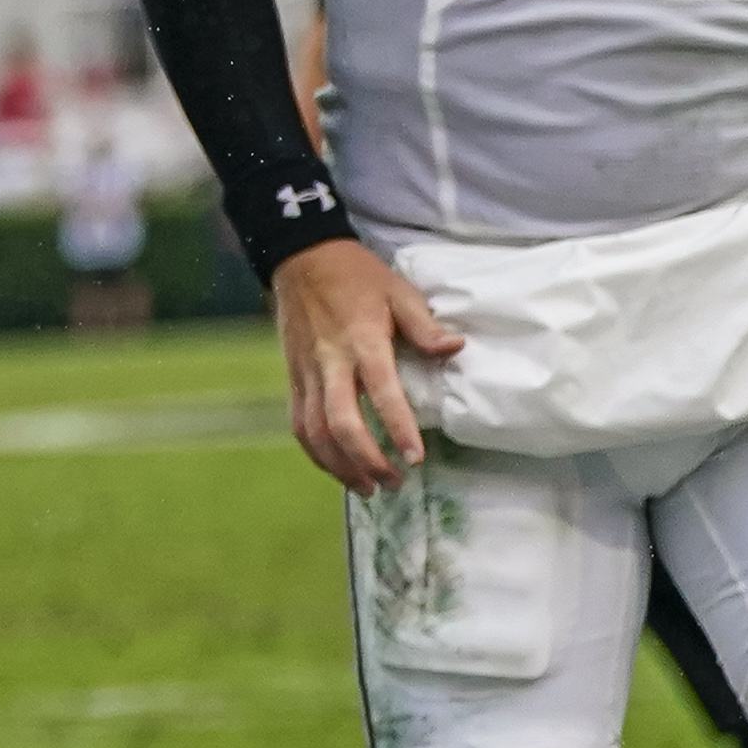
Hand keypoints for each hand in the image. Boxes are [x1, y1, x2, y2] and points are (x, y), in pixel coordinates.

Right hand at [269, 237, 463, 494]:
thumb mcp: (397, 291)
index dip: (398, 428)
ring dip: (340, 466)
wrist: (301, 259)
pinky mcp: (293, 377)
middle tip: (394, 483)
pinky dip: (316, 453)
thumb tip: (455, 349)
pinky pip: (299, 424)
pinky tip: (337, 468)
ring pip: (315, 432)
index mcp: (362, 341)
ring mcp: (307, 373)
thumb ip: (424, 324)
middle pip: (340, 423)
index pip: (382, 392)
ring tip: (368, 488)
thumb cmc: (356, 276)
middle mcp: (331, 362)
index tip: (416, 458)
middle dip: (367, 461)